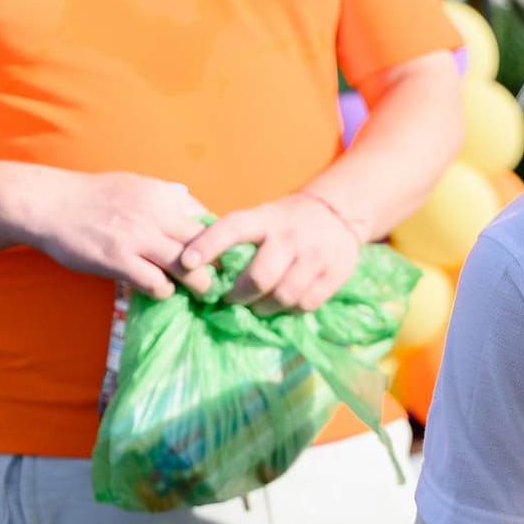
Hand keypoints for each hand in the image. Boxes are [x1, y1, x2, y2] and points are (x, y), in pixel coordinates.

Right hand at [14, 170, 213, 299]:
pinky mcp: (119, 260)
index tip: (218, 259)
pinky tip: (157, 289)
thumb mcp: (136, 184)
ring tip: (195, 292)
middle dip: (217, 268)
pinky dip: (164, 292)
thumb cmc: (92, 196)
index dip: (220, 245)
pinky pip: (158, 284)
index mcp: (165, 195)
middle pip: (208, 247)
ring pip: (190, 268)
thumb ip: (166, 197)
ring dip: (197, 285)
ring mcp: (138, 237)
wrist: (47, 203)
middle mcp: (157, 214)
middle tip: (216, 282)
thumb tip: (192, 202)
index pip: (211, 222)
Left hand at [176, 191, 365, 313]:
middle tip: (231, 300)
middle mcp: (290, 235)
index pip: (232, 229)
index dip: (208, 245)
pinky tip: (284, 304)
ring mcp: (315, 255)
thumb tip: (199, 268)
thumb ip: (238, 239)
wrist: (338, 213)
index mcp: (265, 219)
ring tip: (258, 306)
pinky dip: (290, 310)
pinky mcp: (335, 273)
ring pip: (283, 296)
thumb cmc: (286, 222)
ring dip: (264, 308)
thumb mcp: (262, 218)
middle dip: (239, 295)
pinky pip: (306, 304)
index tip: (185, 263)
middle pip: (260, 276)